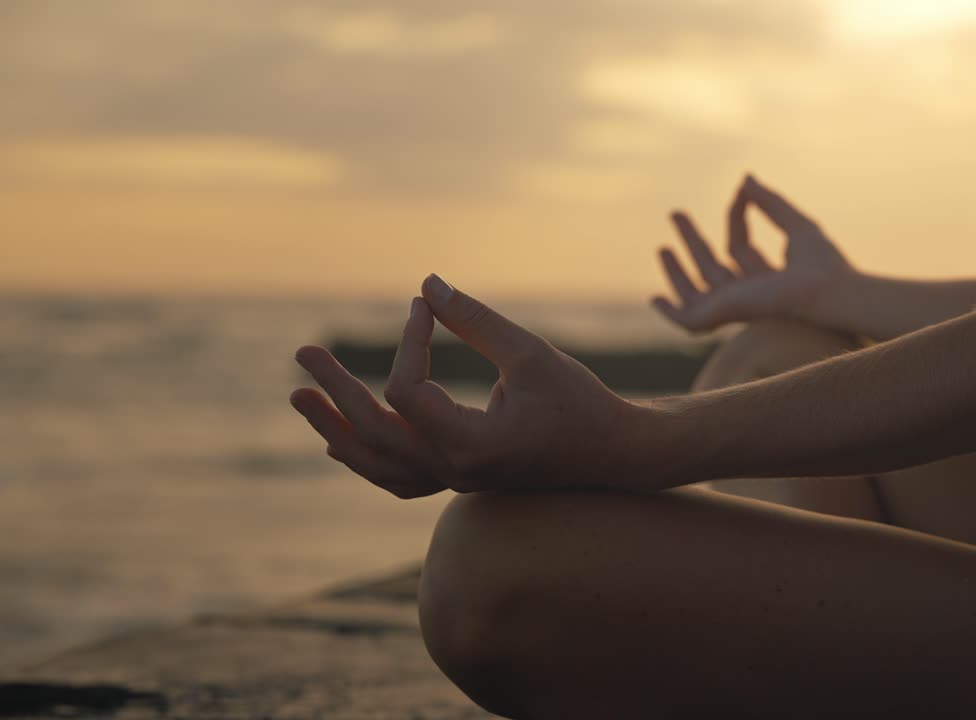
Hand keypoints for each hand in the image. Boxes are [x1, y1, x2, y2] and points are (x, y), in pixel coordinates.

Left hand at [291, 275, 640, 495]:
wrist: (618, 454)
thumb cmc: (581, 402)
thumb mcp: (531, 353)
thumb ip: (476, 320)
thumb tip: (427, 284)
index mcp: (474, 446)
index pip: (408, 394)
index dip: (409, 343)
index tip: (425, 307)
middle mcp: (457, 472)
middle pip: (375, 435)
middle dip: (335, 391)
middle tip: (301, 353)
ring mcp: (457, 481)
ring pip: (379, 466)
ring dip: (337, 430)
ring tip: (302, 399)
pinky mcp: (463, 478)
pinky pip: (401, 478)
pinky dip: (367, 459)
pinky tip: (337, 443)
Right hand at [652, 174, 854, 331]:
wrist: (825, 290)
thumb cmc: (823, 264)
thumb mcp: (795, 223)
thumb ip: (770, 202)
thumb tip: (745, 178)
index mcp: (769, 276)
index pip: (740, 244)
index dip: (736, 216)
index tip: (741, 191)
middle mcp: (751, 294)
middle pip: (712, 268)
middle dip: (693, 241)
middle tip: (675, 213)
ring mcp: (736, 307)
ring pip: (697, 292)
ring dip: (677, 271)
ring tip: (662, 247)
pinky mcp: (724, 315)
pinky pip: (690, 322)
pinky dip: (670, 313)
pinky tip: (654, 297)